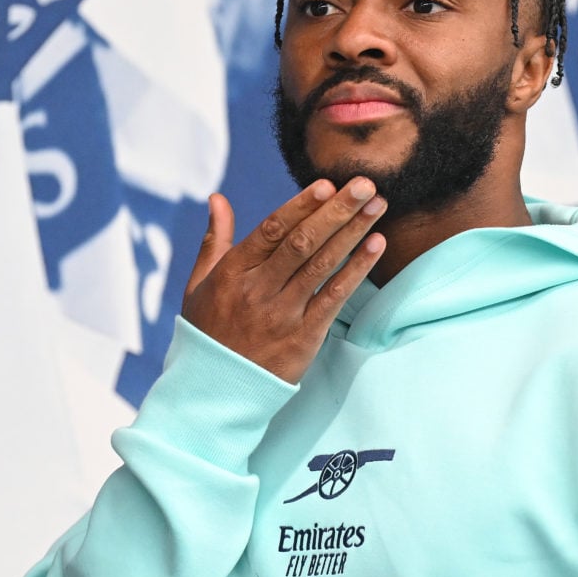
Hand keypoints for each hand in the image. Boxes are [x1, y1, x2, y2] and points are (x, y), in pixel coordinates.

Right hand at [181, 178, 386, 382]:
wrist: (214, 393)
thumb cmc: (208, 332)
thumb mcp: (200, 284)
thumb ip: (215, 239)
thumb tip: (217, 198)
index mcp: (232, 273)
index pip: (270, 230)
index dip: (300, 206)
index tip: (326, 183)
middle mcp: (257, 290)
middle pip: (302, 242)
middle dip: (336, 210)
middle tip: (364, 183)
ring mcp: (282, 314)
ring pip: (322, 265)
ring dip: (353, 231)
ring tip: (377, 205)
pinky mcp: (304, 337)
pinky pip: (335, 297)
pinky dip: (357, 269)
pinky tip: (376, 245)